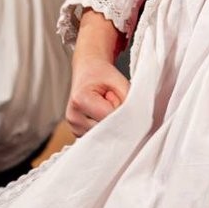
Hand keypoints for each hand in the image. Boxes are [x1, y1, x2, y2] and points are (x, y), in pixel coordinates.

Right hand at [67, 11, 130, 134]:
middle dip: (116, 116)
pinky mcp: (78, 133)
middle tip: (111, 98)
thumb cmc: (102, 74)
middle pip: (107, 128)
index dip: (120, 107)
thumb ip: (128, 100)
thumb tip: (135, 120)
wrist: (88, 72)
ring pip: (105, 134)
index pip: (109, 116)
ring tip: (105, 105)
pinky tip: (101, 113)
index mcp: (80, 100)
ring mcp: (74, 127)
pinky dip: (105, 126)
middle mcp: (73, 117)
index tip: (115, 95)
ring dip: (111, 122)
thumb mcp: (119, 81)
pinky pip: (100, 136)